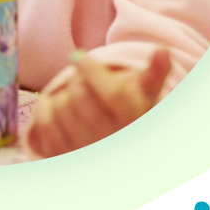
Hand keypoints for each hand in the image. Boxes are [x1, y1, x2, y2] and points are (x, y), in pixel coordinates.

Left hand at [26, 48, 170, 157]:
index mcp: (134, 124)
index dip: (93, 70)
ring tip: (73, 95)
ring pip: (62, 108)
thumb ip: (155, 72)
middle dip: (77, 80)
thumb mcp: (146, 96)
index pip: (113, 94)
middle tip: (80, 78)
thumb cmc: (131, 116)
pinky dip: (46, 107)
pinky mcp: (62, 159)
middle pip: (82, 97)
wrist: (114, 154)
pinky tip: (55, 104)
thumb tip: (163, 50)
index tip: (80, 55)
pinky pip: (46, 125)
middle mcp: (110, 143)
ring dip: (62, 94)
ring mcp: (84, 153)